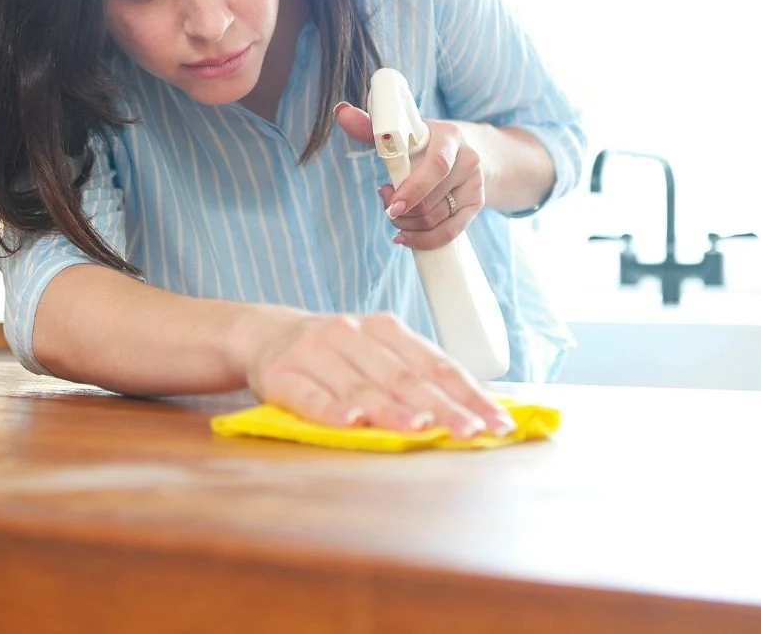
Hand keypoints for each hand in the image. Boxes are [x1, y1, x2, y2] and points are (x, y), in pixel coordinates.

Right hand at [242, 309, 514, 437]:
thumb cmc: (335, 354)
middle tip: (470, 432)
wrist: (263, 334)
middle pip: (403, 377)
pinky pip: (310, 396)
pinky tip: (351, 422)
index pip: (435, 363)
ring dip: (391, 409)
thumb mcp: (375, 351)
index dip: (468, 393)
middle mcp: (351, 334)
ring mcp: (315, 352)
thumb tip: (477, 411)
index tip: (497, 422)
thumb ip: (415, 375)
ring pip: (360, 386)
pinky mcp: (282, 375)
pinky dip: (331, 410)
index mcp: (384, 328)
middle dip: (442, 407)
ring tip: (419, 427)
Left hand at [334, 102, 485, 250]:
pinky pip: (450, 232)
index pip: (436, 166)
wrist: (464, 150)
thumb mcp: (403, 132)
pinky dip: (423, 240)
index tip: (391, 204)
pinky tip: (405, 237)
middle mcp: (468, 160)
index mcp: (450, 137)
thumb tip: (341, 112)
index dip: (412, 189)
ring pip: (435, 219)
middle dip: (400, 210)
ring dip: (407, 224)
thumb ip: (371, 127)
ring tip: (395, 214)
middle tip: (386, 204)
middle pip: (430, 201)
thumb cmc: (424, 142)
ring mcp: (475, 185)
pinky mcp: (477, 205)